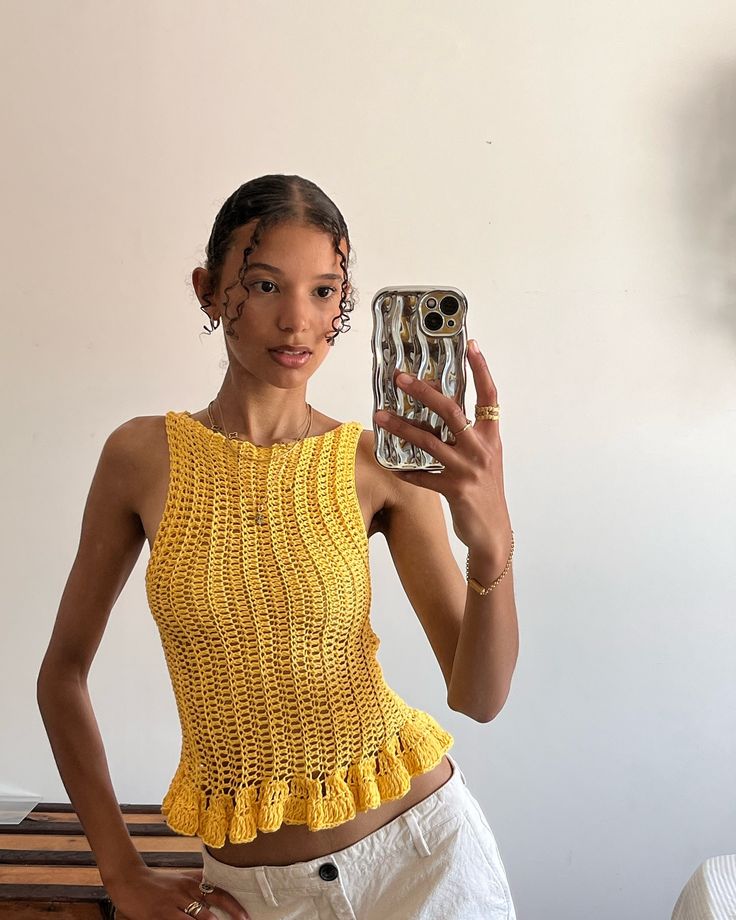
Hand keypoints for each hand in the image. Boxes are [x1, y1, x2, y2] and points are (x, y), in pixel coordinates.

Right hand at [107, 865, 249, 919]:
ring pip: (199, 919)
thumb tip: (215, 897)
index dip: (234, 906)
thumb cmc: (156, 884)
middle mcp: (186, 890)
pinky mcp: (162, 913)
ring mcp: (174, 902)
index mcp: (193, 881)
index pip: (219, 893)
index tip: (245, 917)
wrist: (130, 880)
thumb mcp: (180, 881)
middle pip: (212, 909)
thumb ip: (196, 888)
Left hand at [373, 339, 511, 557]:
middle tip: (400, 377)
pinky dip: (403, 469)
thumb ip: (466, 436)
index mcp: (491, 436)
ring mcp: (468, 469)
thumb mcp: (483, 458)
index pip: (489, 395)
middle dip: (422, 391)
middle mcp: (481, 448)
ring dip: (401, 427)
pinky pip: (421, 475)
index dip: (481, 369)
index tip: (471, 345)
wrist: (493, 532)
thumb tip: (438, 411)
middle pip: (450, 410)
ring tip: (380, 416)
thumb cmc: (485, 491)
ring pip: (428, 440)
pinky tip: (388, 463)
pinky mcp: (454, 490)